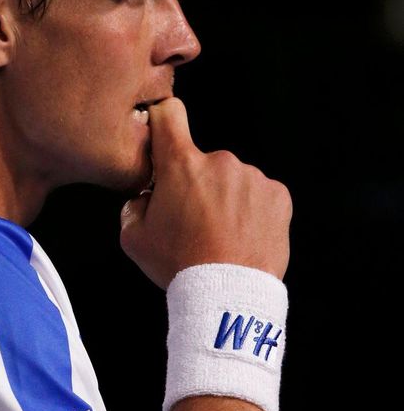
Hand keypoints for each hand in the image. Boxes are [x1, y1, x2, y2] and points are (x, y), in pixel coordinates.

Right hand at [120, 98, 291, 288]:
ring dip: (227, 200)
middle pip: (202, 162)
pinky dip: (252, 212)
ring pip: (233, 181)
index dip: (163, 119)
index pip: (169, 114)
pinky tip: (242, 238)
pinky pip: (259, 196)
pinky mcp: (277, 195)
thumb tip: (145, 197)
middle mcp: (220, 161)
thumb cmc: (180, 267)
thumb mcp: (134, 239)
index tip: (164, 128)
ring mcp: (252, 177)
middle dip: (197, 185)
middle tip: (194, 224)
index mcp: (181, 165)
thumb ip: (133, 206)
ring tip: (221, 237)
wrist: (228, 296)